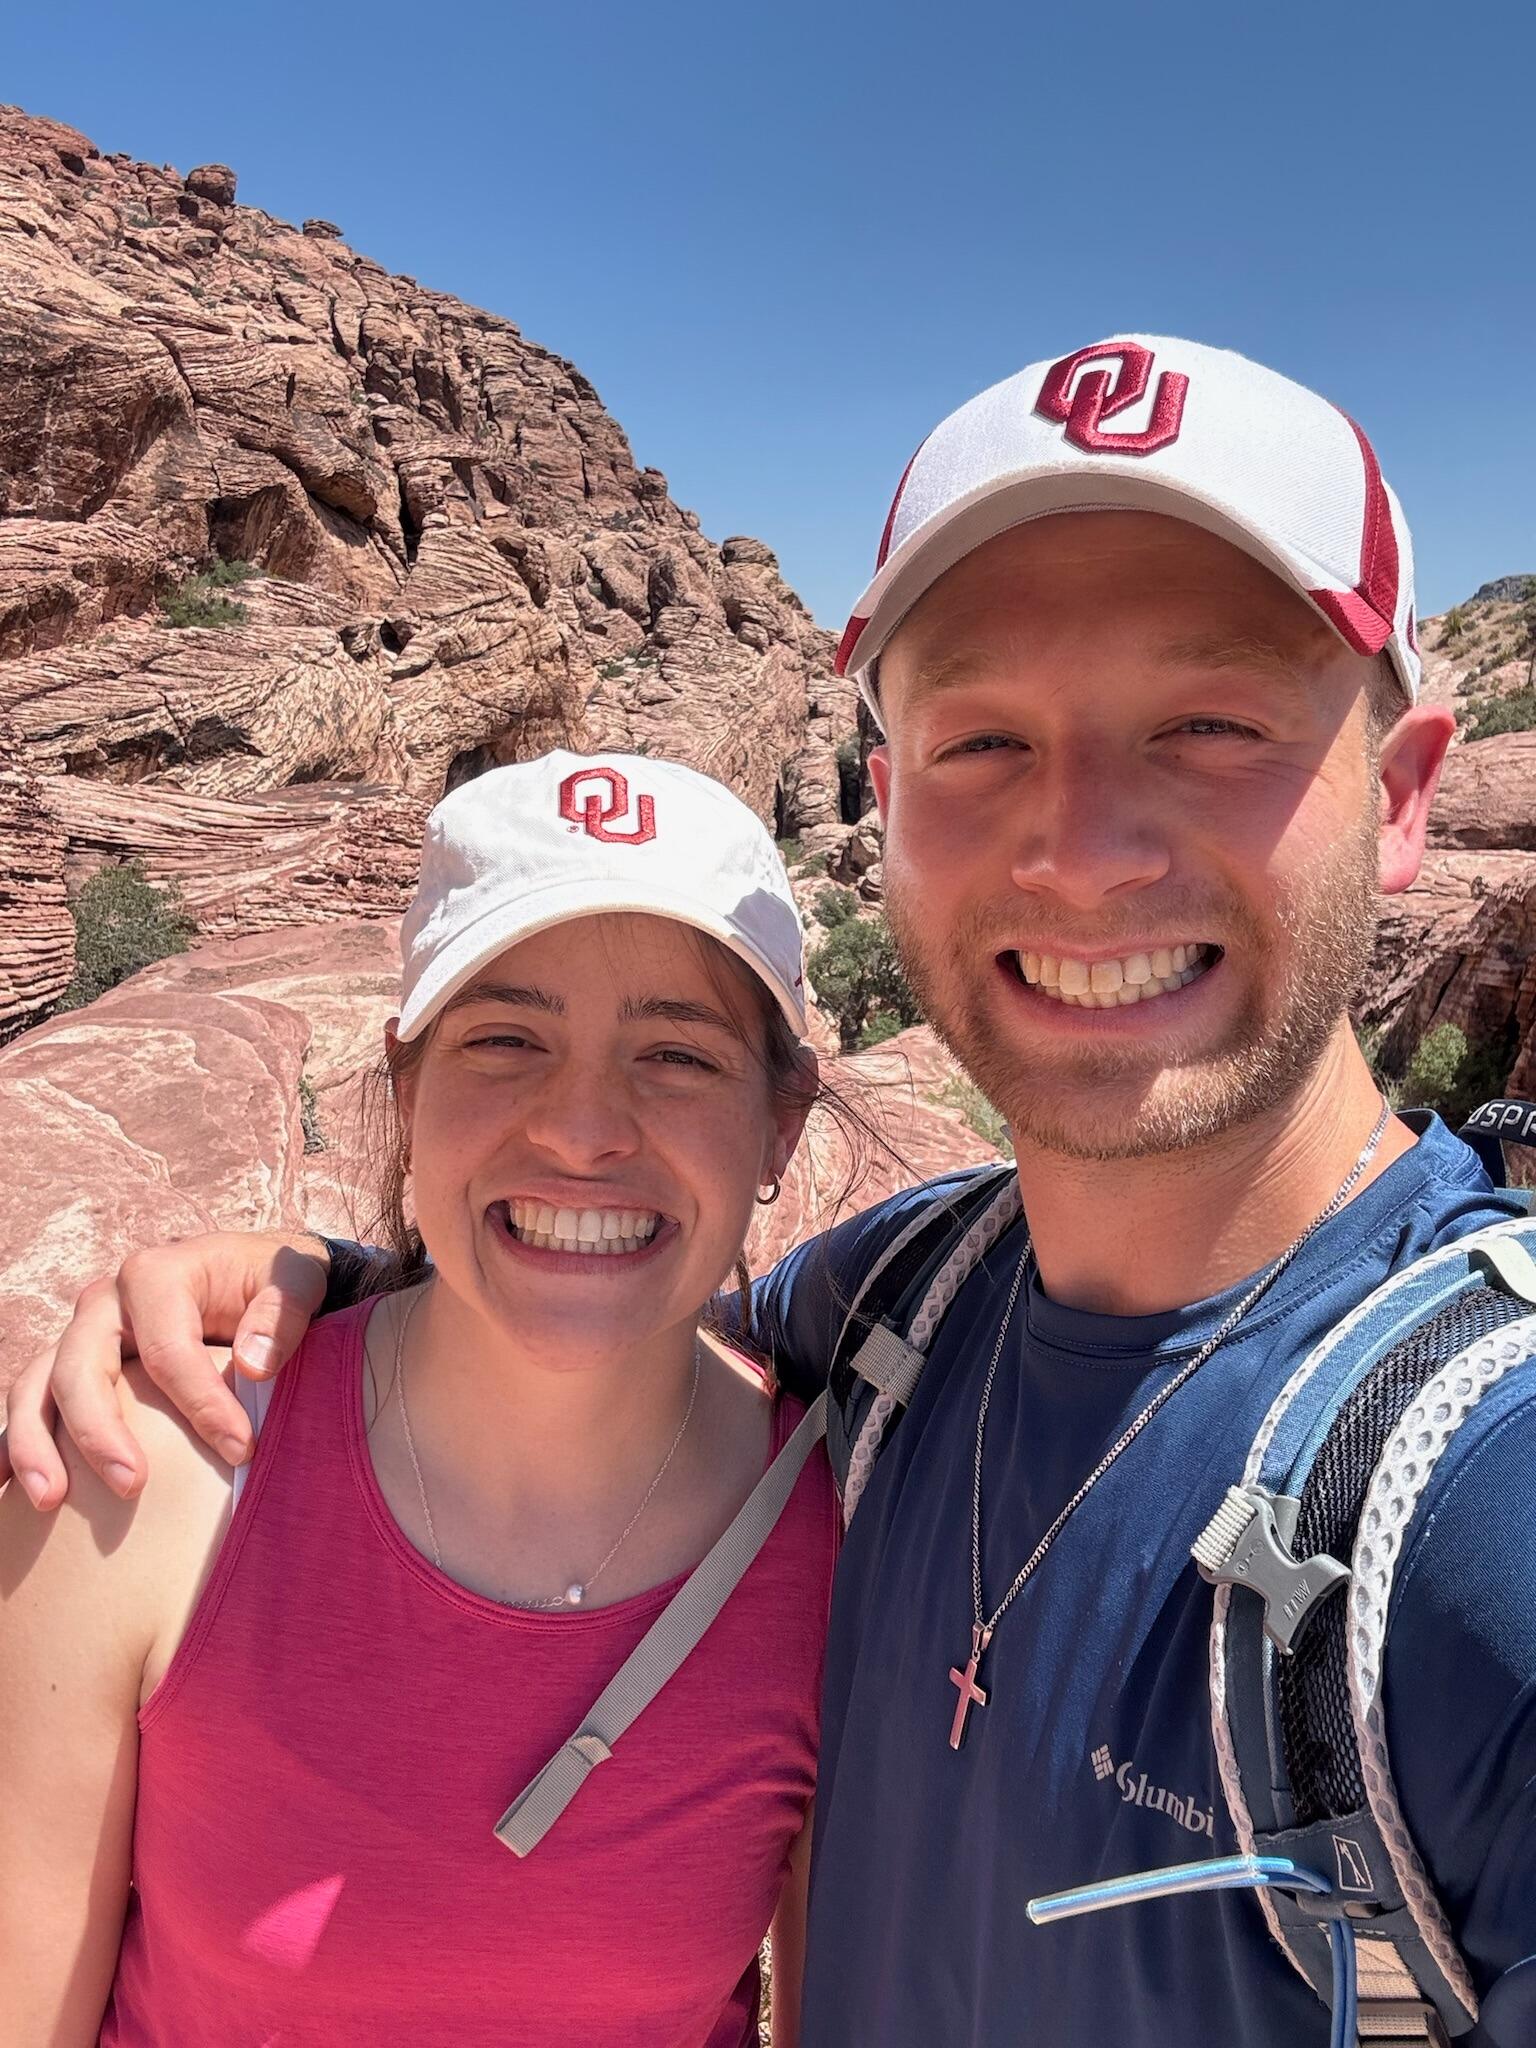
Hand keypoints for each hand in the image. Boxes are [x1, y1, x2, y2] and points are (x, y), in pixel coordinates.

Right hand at [0, 1233, 329, 1506]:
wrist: (251, 1273)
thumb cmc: (272, 1280)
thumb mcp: (299, 1278)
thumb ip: (283, 1314)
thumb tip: (254, 1364)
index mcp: (157, 1274)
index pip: (168, 1348)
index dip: (201, 1403)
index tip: (240, 1449)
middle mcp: (107, 1301)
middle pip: (82, 1366)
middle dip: (99, 1431)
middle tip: (131, 1487)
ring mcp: (82, 1334)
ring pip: (38, 1386)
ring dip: (35, 1444)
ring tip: (49, 1502)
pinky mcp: (73, 1365)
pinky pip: (33, 1403)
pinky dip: (18, 1444)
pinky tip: (10, 1491)